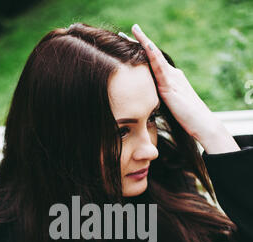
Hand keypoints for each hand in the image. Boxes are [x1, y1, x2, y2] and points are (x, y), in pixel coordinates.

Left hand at [130, 24, 239, 153]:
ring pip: (156, 58)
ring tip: (134, 31)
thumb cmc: (186, 119)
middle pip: (154, 56)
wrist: (202, 124)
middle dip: (141, 42)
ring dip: (145, 43)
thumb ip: (159, 100)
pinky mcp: (171, 87)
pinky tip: (148, 47)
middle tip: (127, 31)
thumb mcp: (168, 107)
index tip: (129, 42)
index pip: (154, 62)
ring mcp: (173, 79)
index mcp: (170, 79)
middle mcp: (172, 74)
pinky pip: (161, 69)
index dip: (142, 52)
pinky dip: (154, 57)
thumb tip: (146, 102)